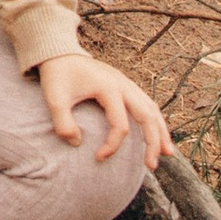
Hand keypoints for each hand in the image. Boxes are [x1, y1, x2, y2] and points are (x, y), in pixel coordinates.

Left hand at [35, 50, 173, 170]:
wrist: (60, 52)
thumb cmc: (57, 75)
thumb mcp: (54, 99)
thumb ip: (62, 123)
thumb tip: (77, 143)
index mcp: (108, 88)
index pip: (121, 124)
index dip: (112, 145)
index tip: (98, 158)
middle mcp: (123, 84)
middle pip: (147, 116)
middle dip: (152, 142)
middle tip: (151, 166)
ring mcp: (126, 83)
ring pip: (152, 109)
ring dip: (160, 131)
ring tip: (167, 153)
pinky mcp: (125, 85)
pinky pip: (147, 104)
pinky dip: (155, 120)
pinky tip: (157, 134)